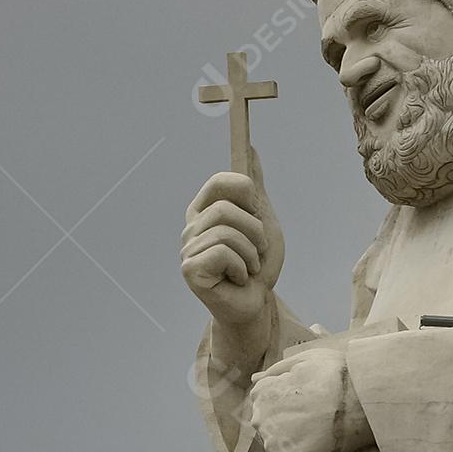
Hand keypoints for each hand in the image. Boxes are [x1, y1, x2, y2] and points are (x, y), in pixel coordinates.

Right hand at [181, 150, 284, 330]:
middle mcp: (192, 227)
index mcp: (205, 210)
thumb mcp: (263, 220)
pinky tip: (238, 280)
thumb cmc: (257, 266)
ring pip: (228, 233)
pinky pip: (223, 253)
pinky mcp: (190, 270)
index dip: (247, 195)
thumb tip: (250, 147)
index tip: (257, 214)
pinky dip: (241, 268)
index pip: (222, 181)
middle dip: (255, 232)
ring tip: (248, 269)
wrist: (257, 304)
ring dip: (251, 254)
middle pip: (227, 209)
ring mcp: (188, 248)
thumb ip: (254, 187)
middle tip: (257, 252)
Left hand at [250, 342, 370, 451]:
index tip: (306, 411)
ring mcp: (274, 444)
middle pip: (269, 431)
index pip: (265, 407)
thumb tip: (254, 378)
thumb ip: (277, 370)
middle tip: (315, 429)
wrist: (362, 400)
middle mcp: (262, 419)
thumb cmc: (339, 376)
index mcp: (263, 393)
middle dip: (287, 432)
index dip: (286, 410)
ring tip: (317, 445)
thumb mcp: (307, 358)